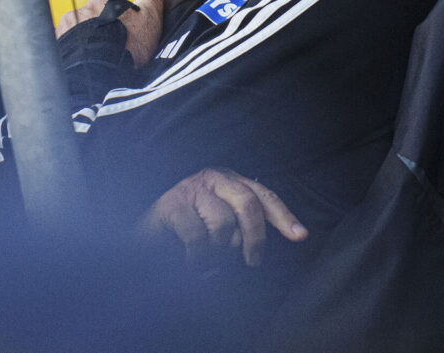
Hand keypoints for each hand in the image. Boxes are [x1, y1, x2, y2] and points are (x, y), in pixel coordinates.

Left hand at [54, 0, 165, 65]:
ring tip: (100, 63)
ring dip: (87, 46)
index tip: (127, 41)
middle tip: (114, 53)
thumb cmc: (127, 47)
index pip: (111, 12)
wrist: (100, 74)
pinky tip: (86, 66)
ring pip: (78, 36)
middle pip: (93, 23)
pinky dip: (74, 56)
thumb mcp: (149, 18)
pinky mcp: (55, 48)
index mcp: (100, 3)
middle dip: (102, 35)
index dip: (122, 27)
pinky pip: (66, 50)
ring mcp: (64, 30)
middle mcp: (79, 12)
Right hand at [139, 168, 307, 269]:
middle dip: (255, 238)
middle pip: (248, 204)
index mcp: (230, 182)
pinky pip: (198, 236)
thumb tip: (280, 240)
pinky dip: (199, 258)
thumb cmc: (187, 235)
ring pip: (223, 224)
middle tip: (251, 262)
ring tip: (208, 262)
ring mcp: (191, 190)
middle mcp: (213, 179)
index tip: (301, 236)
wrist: (143, 239)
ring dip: (219, 252)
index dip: (283, 216)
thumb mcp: (221, 228)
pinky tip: (191, 264)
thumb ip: (244, 229)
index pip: (264, 195)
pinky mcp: (171, 205)